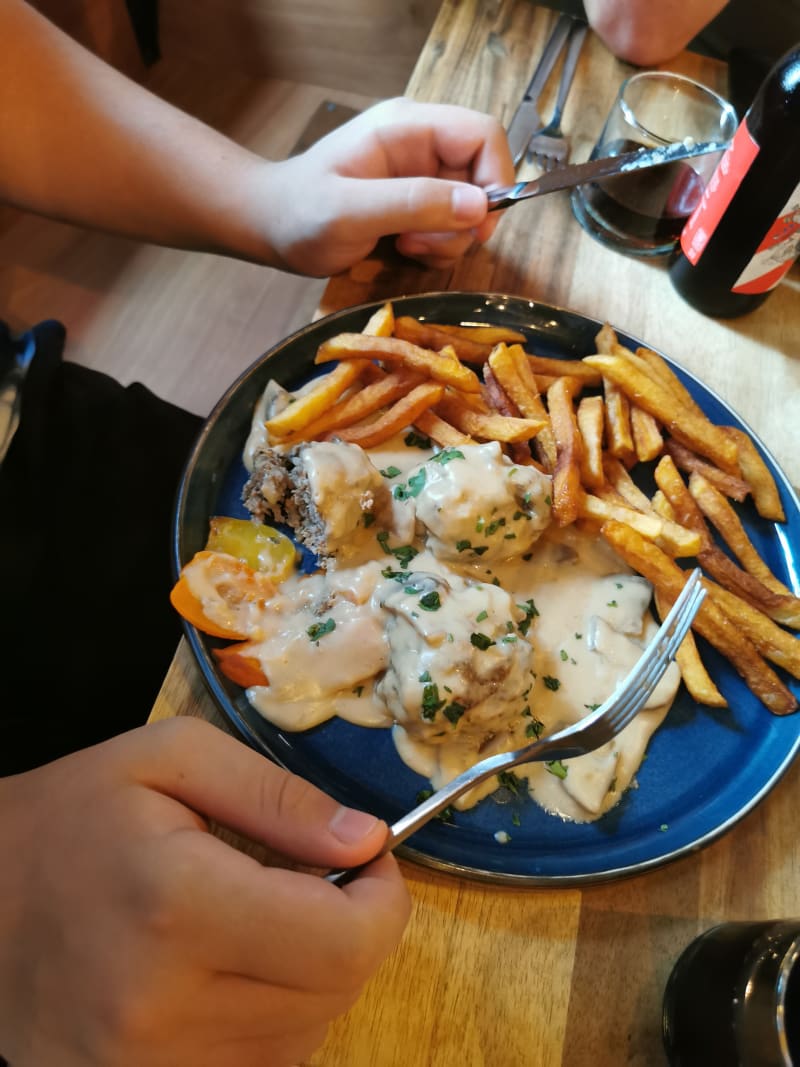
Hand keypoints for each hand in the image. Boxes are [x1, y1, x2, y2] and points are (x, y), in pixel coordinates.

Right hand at [0, 718, 409, 1066]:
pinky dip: (272, 1017)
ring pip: (305, 1036)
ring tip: (264, 918)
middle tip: (321, 879)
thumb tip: (365, 840)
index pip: (347, 942)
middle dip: (353, 927)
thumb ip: (276, 796)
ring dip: (313, 973)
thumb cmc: (69, 820)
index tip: (368, 859)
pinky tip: (237, 968)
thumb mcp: (166, 761)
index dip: (383, 898)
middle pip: (335, 993)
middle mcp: (168, 1010)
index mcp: (179, 907)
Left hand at [261, 97, 514, 273]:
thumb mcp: (352, 212)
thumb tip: (480, 207)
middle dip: (466, 220)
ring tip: (407, 248)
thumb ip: (415, 205)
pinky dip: (439, 246)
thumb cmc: (300, 214)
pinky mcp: (415, 203)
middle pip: (482, 176)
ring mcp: (420, 174)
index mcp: (409, 127)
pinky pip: (451, 224)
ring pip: (469, 207)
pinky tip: (405, 250)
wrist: (269, 228)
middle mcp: (422, 145)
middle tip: (426, 244)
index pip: (483, 134)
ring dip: (449, 239)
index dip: (495, 178)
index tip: (478, 225)